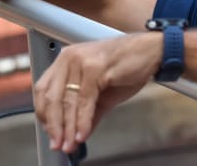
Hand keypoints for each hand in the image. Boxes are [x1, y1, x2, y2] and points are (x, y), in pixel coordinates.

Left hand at [33, 33, 161, 152]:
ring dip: (68, 128)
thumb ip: (88, 113)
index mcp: (66, 60)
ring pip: (67, 101)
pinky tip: (82, 134)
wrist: (152, 51)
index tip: (51, 133)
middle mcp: (70, 57)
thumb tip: (77, 135)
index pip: (43, 90)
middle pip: (52, 97)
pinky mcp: (95, 68)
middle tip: (58, 144)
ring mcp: (81, 61)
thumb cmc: (128, 65)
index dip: (45, 114)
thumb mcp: (103, 93)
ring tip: (69, 144)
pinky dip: (82, 121)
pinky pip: (84, 101)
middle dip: (54, 126)